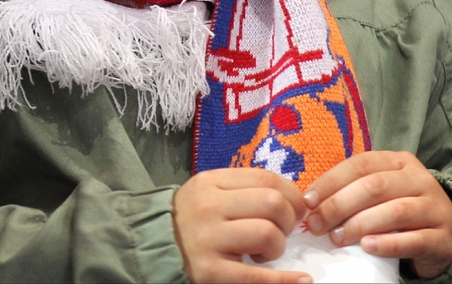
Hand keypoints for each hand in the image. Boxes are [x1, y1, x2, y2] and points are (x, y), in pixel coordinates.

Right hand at [173, 167, 310, 283]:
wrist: (152, 246)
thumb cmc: (190, 217)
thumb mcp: (209, 191)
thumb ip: (242, 189)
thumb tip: (290, 199)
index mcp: (212, 181)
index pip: (266, 178)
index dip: (291, 194)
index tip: (296, 207)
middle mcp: (210, 206)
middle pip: (271, 203)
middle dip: (288, 219)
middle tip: (282, 230)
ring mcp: (209, 239)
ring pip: (266, 233)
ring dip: (277, 245)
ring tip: (265, 251)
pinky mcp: (209, 272)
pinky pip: (255, 276)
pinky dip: (283, 279)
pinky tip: (300, 280)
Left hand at [303, 151, 451, 278]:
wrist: (451, 231)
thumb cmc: (404, 206)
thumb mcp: (384, 189)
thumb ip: (355, 189)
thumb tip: (312, 201)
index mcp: (399, 161)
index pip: (360, 164)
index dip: (331, 181)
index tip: (308, 201)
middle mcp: (418, 179)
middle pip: (374, 186)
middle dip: (339, 205)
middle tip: (317, 225)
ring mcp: (433, 207)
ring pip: (394, 211)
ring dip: (360, 224)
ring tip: (337, 238)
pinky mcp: (441, 237)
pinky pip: (412, 239)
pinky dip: (387, 243)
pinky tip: (367, 247)